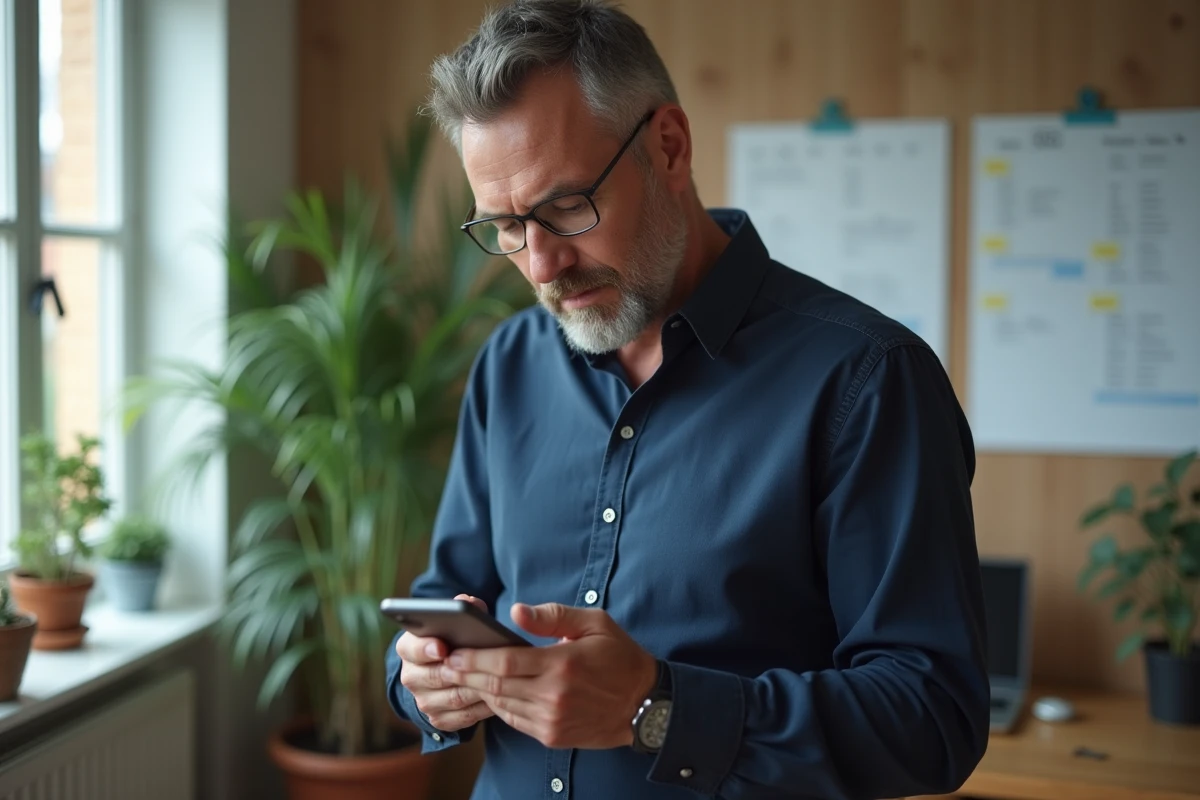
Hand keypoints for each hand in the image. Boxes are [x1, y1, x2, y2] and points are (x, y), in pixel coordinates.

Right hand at [396, 594, 494, 731]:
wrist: (443, 671)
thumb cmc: (452, 639)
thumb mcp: (452, 622)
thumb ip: (462, 608)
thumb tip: (469, 603)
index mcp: (408, 648)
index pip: (412, 648)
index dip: (426, 648)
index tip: (442, 647)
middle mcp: (410, 676)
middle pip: (435, 676)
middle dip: (461, 670)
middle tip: (484, 664)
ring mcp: (423, 701)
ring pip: (454, 697)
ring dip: (477, 688)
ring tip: (500, 679)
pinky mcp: (438, 719)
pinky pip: (464, 716)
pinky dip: (483, 707)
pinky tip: (500, 698)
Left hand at [440, 602, 657, 749]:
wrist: (646, 704)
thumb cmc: (620, 657)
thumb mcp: (595, 624)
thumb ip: (554, 615)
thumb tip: (516, 611)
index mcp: (562, 664)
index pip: (505, 662)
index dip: (475, 658)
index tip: (455, 651)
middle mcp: (554, 696)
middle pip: (496, 685)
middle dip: (466, 674)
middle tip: (446, 664)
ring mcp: (552, 719)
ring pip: (502, 705)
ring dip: (479, 691)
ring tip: (461, 677)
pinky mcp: (553, 735)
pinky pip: (515, 720)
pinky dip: (498, 706)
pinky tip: (490, 692)